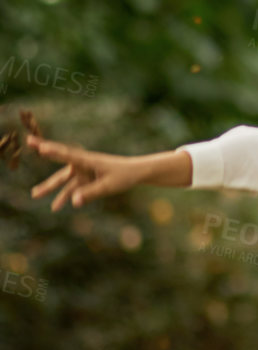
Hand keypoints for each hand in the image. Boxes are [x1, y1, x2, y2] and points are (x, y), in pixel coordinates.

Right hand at [28, 136, 158, 209]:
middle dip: (45, 152)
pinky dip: (65, 196)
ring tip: (35, 195)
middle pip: (61, 161)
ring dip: (50, 187)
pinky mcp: (87, 179)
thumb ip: (91, 193)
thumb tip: (74, 202)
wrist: (136, 173)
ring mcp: (83, 171)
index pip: (67, 155)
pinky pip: (73, 188)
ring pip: (64, 180)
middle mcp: (83, 164)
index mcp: (88, 160)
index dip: (53, 151)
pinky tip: (56, 206)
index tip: (40, 146)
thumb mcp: (109, 186)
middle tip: (29, 142)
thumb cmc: (124, 176)